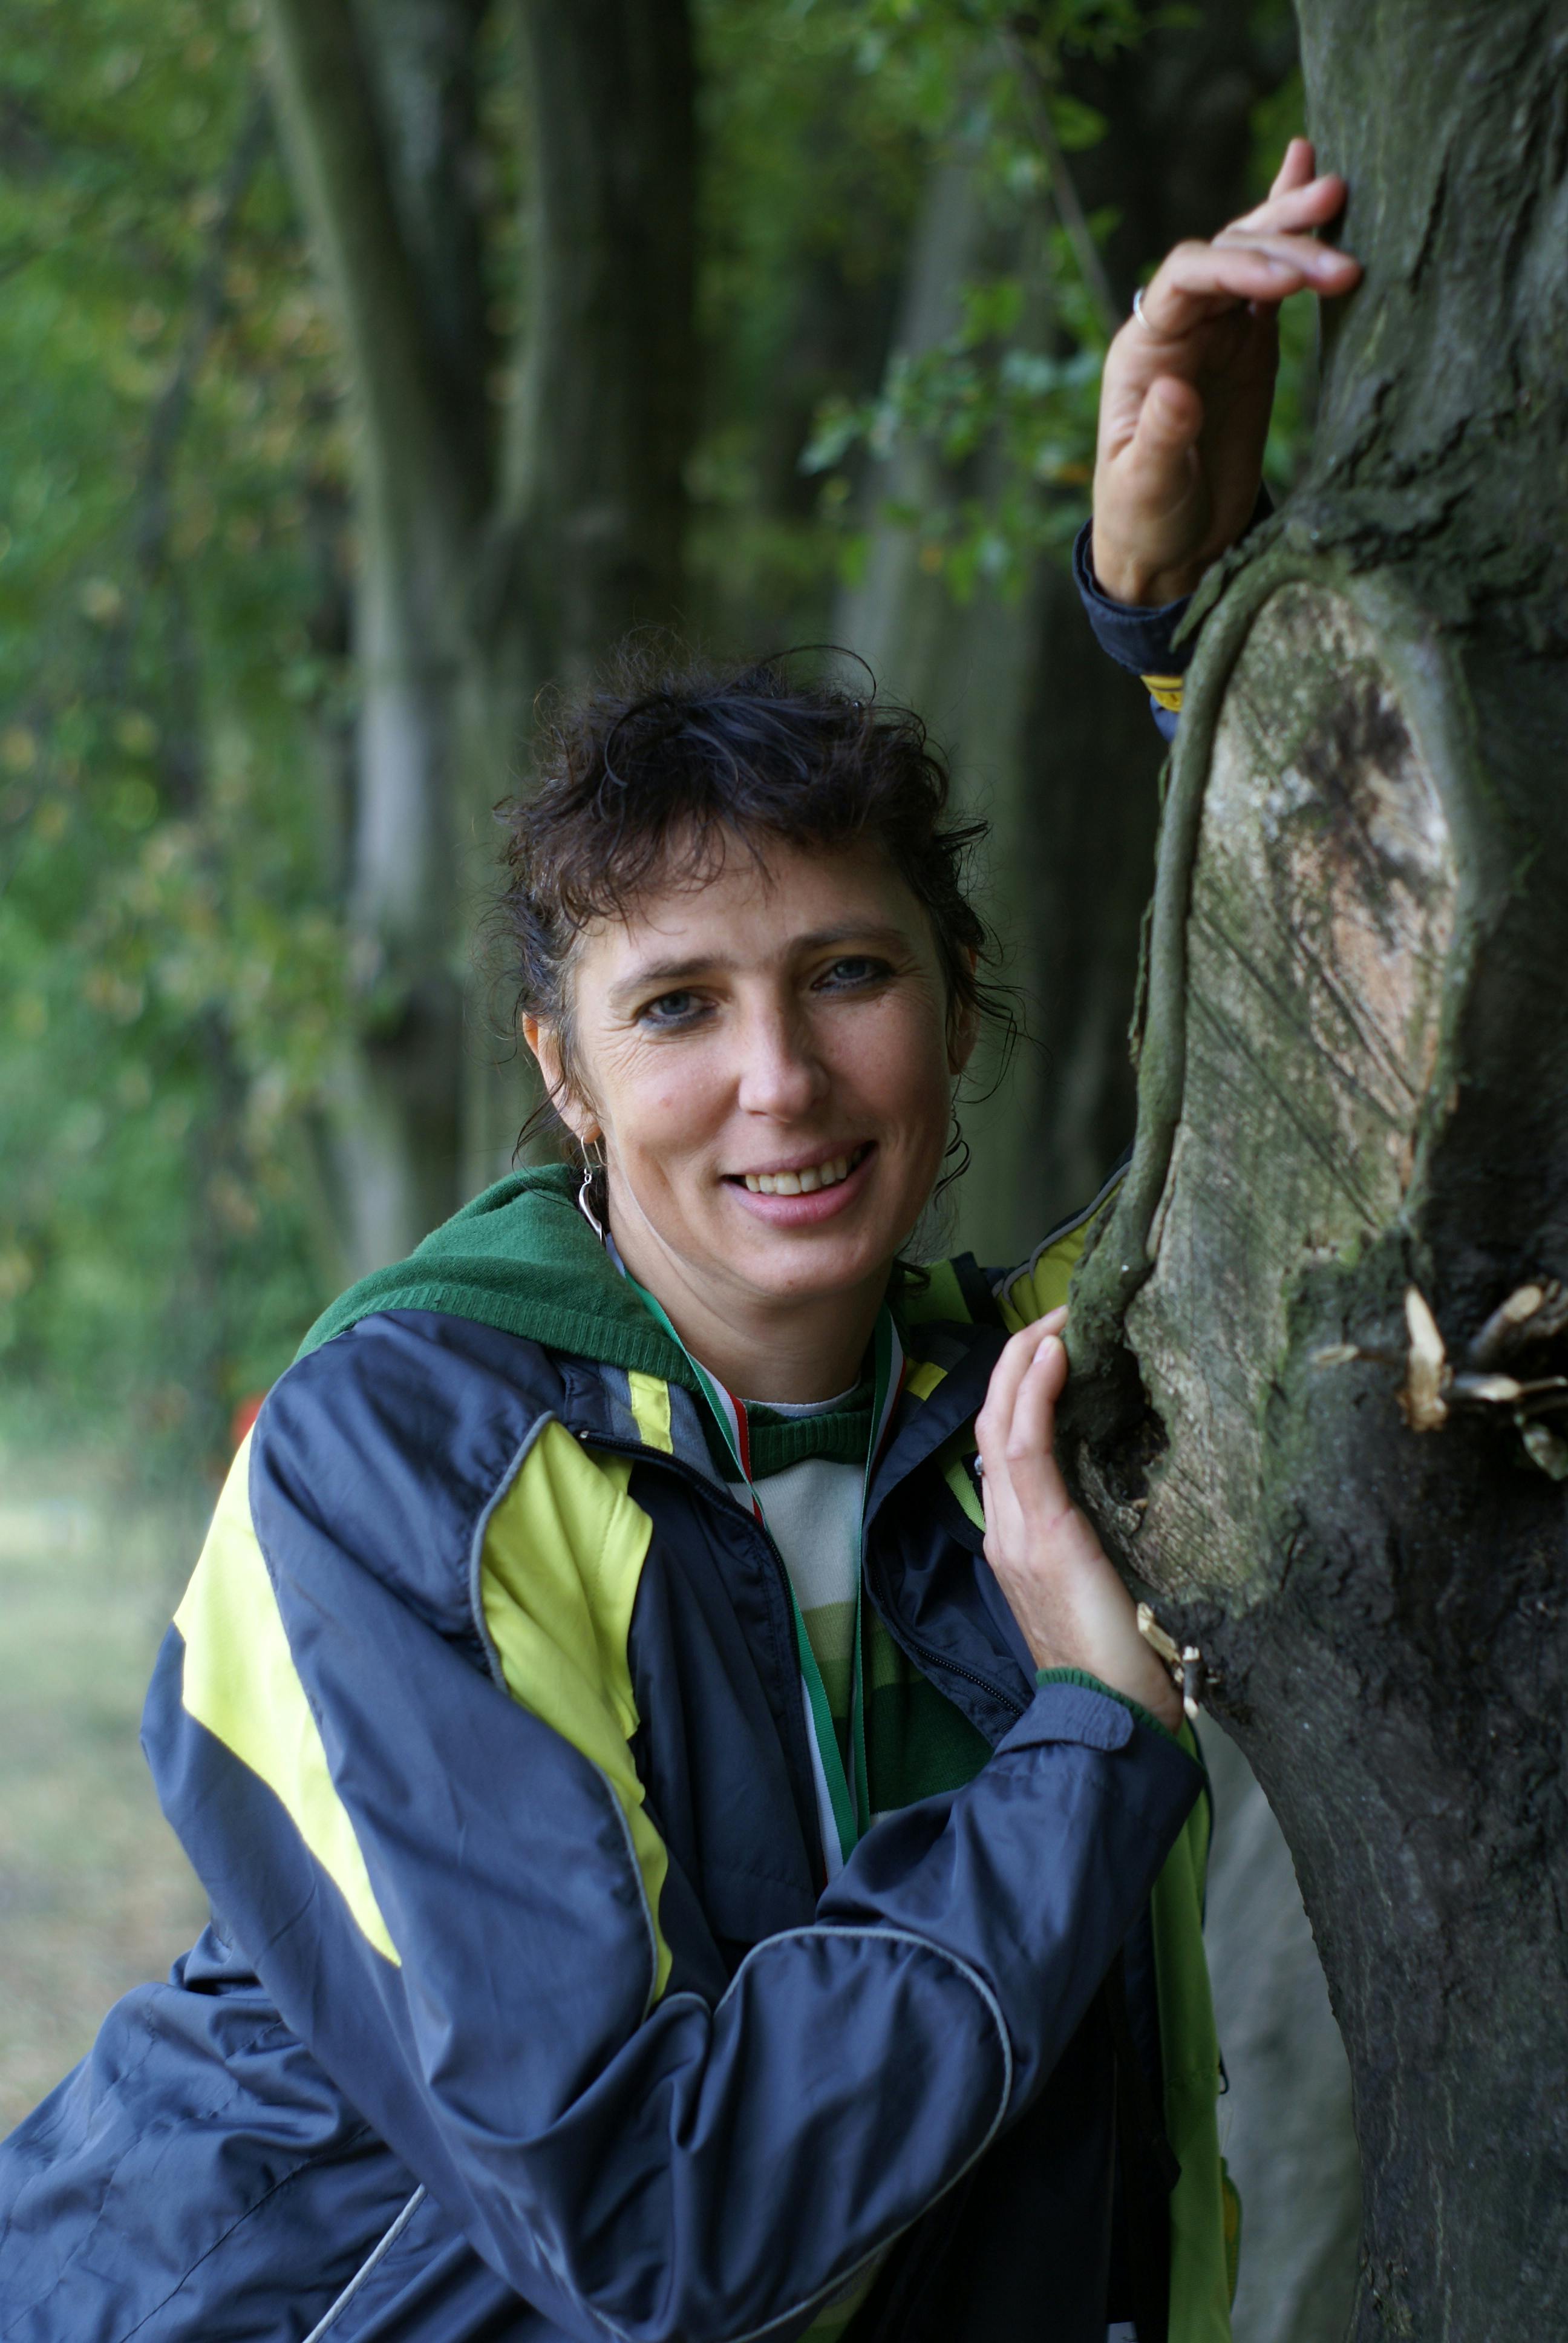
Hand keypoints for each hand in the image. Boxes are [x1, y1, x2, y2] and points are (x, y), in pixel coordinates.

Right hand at [975, 1308, 1181, 1731]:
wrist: (1109, 1721)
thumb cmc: (1124, 1664)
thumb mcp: (1106, 1585)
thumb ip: (1100, 1538)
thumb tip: (1132, 1489)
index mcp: (1016, 1540)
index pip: (1004, 1441)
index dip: (1022, 1385)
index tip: (1058, 1343)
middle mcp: (1004, 1529)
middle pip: (992, 1419)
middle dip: (1019, 1356)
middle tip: (1060, 1313)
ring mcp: (1015, 1531)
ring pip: (1001, 1422)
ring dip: (1028, 1360)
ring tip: (1059, 1317)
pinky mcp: (1043, 1537)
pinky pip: (1026, 1446)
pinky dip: (1037, 1393)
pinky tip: (1060, 1354)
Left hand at [1090, 138, 1361, 607]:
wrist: (1170, 547)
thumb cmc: (1146, 519)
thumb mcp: (1146, 489)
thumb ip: (1160, 440)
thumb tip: (1175, 388)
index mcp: (1144, 351)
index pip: (1186, 279)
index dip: (1236, 267)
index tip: (1289, 283)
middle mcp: (1179, 328)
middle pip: (1226, 254)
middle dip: (1279, 236)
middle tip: (1336, 214)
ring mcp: (1217, 333)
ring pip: (1253, 257)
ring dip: (1295, 227)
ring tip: (1342, 191)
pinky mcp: (1250, 348)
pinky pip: (1273, 285)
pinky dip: (1294, 243)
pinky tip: (1315, 196)